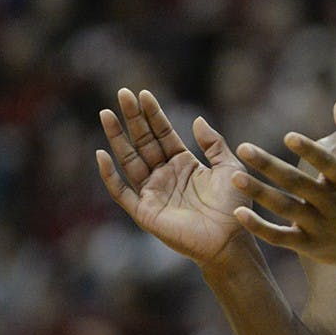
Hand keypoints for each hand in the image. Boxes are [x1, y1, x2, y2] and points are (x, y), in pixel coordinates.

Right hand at [96, 89, 250, 264]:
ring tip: (106, 114)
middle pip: (143, 141)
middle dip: (133, 118)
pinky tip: (101, 155)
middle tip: (122, 93)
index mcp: (183, 164)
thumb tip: (196, 119)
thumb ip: (214, 144)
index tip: (143, 94)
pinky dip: (110, 175)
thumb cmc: (234, 208)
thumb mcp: (229, 168)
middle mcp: (165, 175)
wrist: (231, 241)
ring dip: (117, 138)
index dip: (153, 114)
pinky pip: (122, 192)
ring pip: (129, 160)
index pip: (163, 133)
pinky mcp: (145, 211)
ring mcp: (153, 192)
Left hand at [231, 100, 335, 268]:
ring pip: (284, 208)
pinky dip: (260, 228)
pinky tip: (239, 213)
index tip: (288, 136)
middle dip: (269, 165)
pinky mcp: (309, 245)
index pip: (326, 163)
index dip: (309, 150)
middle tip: (243, 148)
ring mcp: (319, 225)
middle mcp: (331, 203)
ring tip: (235, 177)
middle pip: (296, 183)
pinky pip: (280, 237)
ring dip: (259, 192)